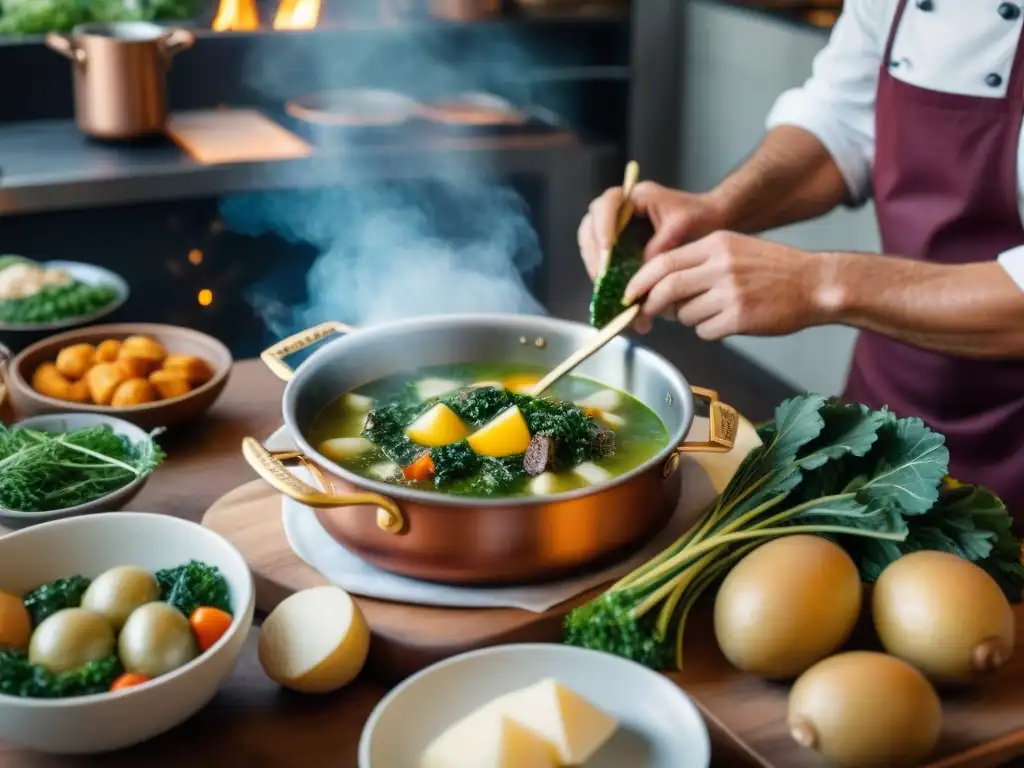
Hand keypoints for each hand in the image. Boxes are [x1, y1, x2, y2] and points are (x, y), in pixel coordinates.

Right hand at [576, 182, 726, 280]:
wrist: (713, 220)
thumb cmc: (700, 216)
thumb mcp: (682, 226)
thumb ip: (660, 245)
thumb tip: (640, 271)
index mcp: (636, 197)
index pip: (607, 204)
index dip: (602, 225)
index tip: (607, 248)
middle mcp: (621, 210)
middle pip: (590, 226)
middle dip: (593, 253)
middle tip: (601, 277)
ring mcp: (618, 228)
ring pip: (591, 244)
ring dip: (595, 266)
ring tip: (605, 289)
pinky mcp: (621, 245)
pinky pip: (603, 259)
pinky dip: (605, 275)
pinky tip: (611, 292)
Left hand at [623, 231, 830, 338]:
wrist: (815, 284)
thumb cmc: (774, 269)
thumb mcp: (735, 249)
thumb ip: (699, 263)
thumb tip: (660, 288)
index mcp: (716, 245)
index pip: (663, 261)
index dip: (640, 281)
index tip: (629, 294)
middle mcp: (721, 266)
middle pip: (666, 287)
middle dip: (649, 304)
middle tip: (643, 315)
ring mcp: (731, 292)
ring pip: (685, 313)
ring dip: (687, 319)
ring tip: (711, 312)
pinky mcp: (740, 317)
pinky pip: (704, 331)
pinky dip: (708, 331)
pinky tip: (728, 322)